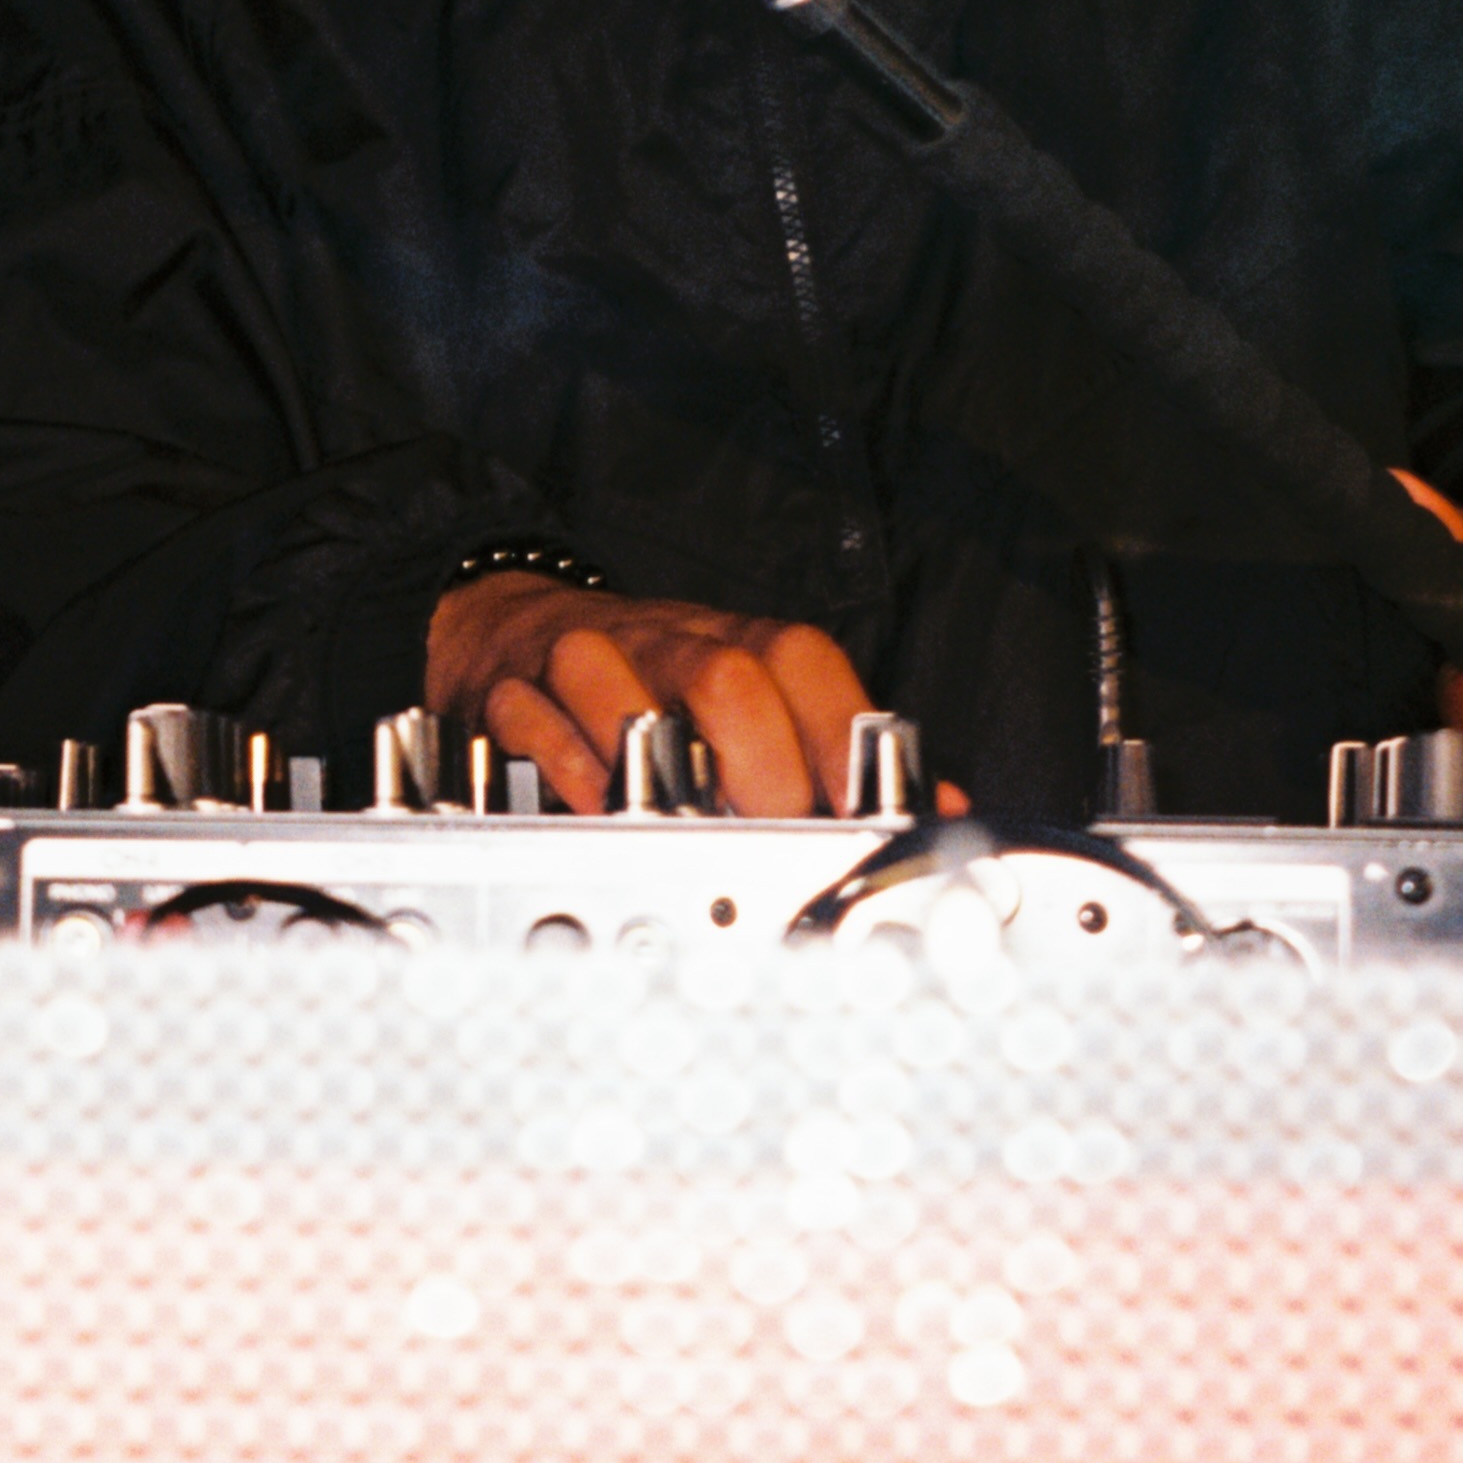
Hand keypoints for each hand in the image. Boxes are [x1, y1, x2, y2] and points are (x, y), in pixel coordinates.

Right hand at [426, 572, 904, 817]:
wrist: (524, 627)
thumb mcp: (757, 694)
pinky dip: (561, 761)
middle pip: (723, 675)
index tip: (860, 810)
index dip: (840, 735)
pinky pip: (529, 710)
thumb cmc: (656, 675)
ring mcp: (589, 660)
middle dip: (755, 769)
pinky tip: (587, 803)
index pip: (802, 660)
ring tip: (670, 821)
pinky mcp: (516, 688)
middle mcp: (668, 644)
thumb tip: (946, 805)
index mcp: (736, 644)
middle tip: (764, 835)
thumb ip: (847, 751)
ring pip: (610, 671)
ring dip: (642, 751)